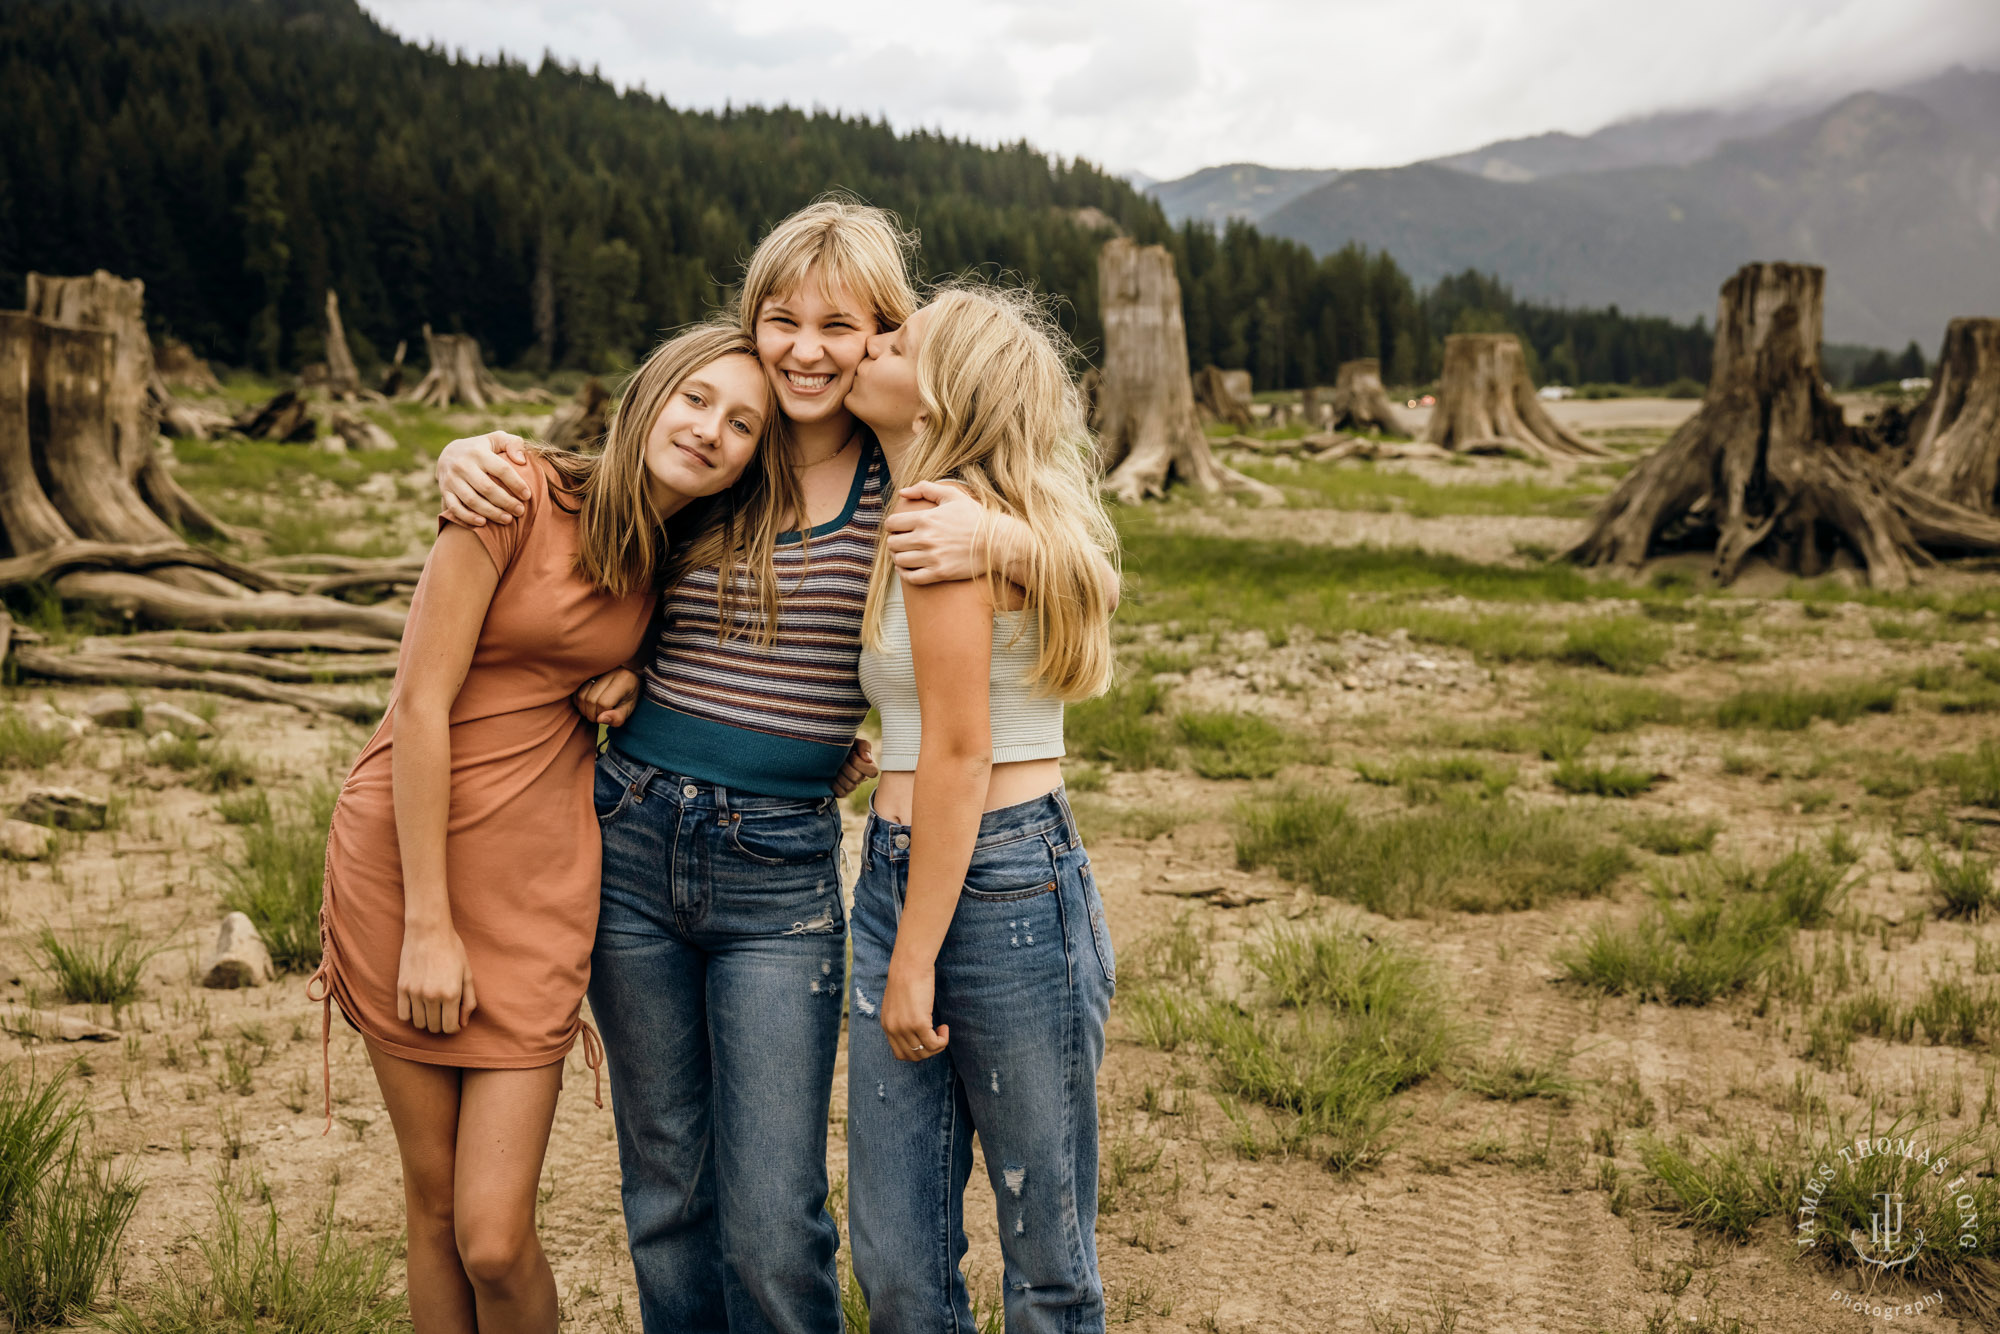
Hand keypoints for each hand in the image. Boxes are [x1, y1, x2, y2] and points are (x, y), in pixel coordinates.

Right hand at [396, 923, 476, 1035]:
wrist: (428, 931)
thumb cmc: (452, 950)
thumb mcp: (467, 974)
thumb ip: (468, 1001)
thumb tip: (462, 1024)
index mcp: (451, 993)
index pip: (450, 1028)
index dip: (453, 1027)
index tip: (454, 1020)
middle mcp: (432, 996)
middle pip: (434, 1027)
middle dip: (440, 1023)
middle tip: (444, 1011)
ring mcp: (415, 993)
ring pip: (419, 1023)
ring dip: (426, 1020)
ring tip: (431, 1007)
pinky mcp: (402, 988)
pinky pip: (403, 1015)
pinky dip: (410, 1015)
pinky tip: (417, 1005)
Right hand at [438, 431, 532, 526]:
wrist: (448, 453)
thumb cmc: (482, 449)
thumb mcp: (497, 439)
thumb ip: (513, 444)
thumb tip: (522, 461)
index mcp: (479, 452)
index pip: (501, 469)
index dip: (516, 484)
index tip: (528, 495)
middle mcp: (463, 465)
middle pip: (487, 488)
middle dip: (506, 502)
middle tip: (520, 511)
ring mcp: (452, 479)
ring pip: (472, 500)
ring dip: (491, 512)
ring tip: (508, 519)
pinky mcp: (445, 491)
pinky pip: (454, 508)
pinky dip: (468, 517)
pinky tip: (483, 523)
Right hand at [575, 667, 640, 726]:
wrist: (627, 680)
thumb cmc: (628, 697)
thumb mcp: (628, 709)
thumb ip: (617, 717)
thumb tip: (600, 719)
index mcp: (623, 679)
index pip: (604, 702)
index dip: (603, 714)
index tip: (607, 716)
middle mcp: (609, 670)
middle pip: (591, 699)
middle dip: (592, 714)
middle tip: (598, 717)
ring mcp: (596, 670)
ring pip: (581, 695)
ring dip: (584, 709)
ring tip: (593, 711)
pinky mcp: (587, 672)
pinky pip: (576, 691)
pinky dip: (578, 702)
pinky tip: (587, 704)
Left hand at [832, 739, 877, 798]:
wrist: (825, 750)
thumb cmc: (842, 745)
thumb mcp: (854, 741)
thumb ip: (864, 746)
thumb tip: (868, 759)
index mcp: (868, 765)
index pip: (873, 772)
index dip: (860, 763)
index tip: (852, 753)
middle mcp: (862, 778)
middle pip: (857, 777)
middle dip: (846, 766)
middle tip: (841, 759)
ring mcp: (852, 786)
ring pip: (849, 786)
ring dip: (839, 774)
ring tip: (835, 766)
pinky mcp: (842, 792)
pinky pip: (840, 792)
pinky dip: (834, 783)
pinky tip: (831, 775)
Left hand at [882, 958, 947, 1062]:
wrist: (909, 964)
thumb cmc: (907, 979)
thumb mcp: (898, 1004)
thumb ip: (901, 1020)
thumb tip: (915, 1033)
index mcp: (887, 1026)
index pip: (900, 1054)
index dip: (917, 1051)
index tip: (926, 1038)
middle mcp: (894, 1030)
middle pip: (913, 1056)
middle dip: (928, 1051)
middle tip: (937, 1035)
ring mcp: (905, 1028)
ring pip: (926, 1052)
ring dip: (938, 1045)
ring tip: (942, 1029)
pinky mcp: (919, 1023)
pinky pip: (934, 1044)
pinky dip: (943, 1040)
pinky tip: (944, 1027)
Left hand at [885, 481, 1024, 585]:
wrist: (996, 542)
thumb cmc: (975, 517)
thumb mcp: (953, 495)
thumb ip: (925, 488)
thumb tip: (902, 492)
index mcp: (925, 519)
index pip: (892, 524)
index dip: (892, 525)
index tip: (898, 527)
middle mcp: (925, 539)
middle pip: (893, 543)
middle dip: (894, 541)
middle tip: (902, 541)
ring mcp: (932, 557)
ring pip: (899, 560)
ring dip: (898, 557)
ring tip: (905, 554)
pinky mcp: (939, 573)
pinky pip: (911, 578)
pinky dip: (905, 574)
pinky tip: (907, 568)